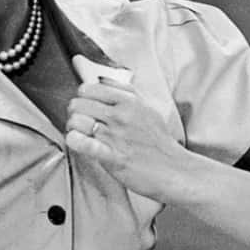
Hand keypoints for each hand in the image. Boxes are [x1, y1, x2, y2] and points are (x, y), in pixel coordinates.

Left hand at [64, 76, 194, 199]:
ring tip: (82, 136)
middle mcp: (121, 115)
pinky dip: (75, 142)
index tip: (87, 108)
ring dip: (73, 129)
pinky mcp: (113, 156)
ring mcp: (116, 135)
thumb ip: (124, 92)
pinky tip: (79, 143)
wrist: (175, 170)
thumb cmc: (158, 142)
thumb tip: (101, 78)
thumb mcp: (147, 109)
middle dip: (75, 114)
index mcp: (129, 102)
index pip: (87, 89)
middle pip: (77, 104)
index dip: (82, 99)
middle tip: (83, 124)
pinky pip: (81, 143)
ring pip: (75, 121)